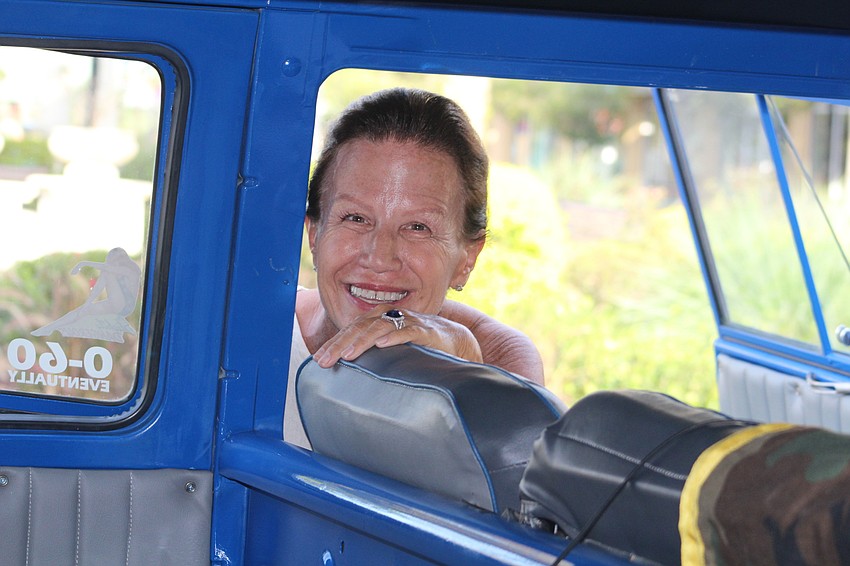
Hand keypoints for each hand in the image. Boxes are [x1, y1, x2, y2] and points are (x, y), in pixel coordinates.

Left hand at [312, 305, 482, 367]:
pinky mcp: (426, 331)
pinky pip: (408, 331)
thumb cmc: (418, 346)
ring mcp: (408, 322)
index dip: (334, 343)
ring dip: (361, 341)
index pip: (351, 329)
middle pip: (360, 327)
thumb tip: (345, 373)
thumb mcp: (390, 349)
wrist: (455, 340)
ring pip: (379, 328)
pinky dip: (395, 336)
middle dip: (341, 344)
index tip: (319, 360)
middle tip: (325, 361)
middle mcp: (391, 316)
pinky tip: (382, 345)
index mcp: (379, 319)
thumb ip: (371, 355)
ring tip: (348, 354)